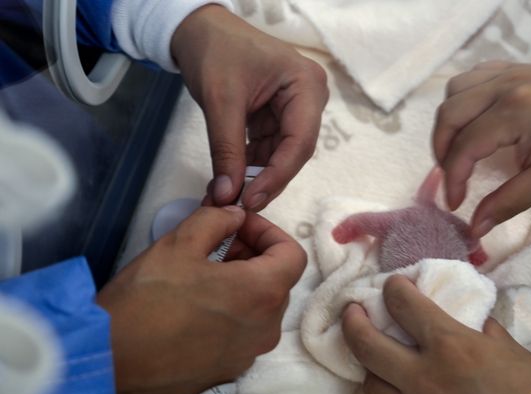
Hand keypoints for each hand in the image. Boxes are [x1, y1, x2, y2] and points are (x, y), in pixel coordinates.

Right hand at [97, 206, 306, 393]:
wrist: (108, 361)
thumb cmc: (145, 300)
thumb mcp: (179, 243)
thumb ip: (216, 221)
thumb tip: (236, 217)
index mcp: (262, 293)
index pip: (292, 254)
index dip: (268, 232)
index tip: (238, 226)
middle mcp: (267, 327)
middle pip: (277, 281)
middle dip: (253, 256)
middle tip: (216, 244)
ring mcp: (249, 353)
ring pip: (261, 307)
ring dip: (242, 284)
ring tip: (202, 274)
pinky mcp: (230, 370)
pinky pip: (243, 332)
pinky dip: (231, 312)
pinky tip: (195, 306)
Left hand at [171, 5, 328, 209]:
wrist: (199, 29)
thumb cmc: (215, 50)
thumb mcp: (220, 101)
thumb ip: (226, 150)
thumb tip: (227, 196)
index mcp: (306, 86)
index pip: (300, 142)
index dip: (277, 175)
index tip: (251, 200)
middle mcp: (308, 99)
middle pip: (293, 152)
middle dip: (266, 180)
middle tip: (239, 206)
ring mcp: (295, 109)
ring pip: (280, 155)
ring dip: (255, 177)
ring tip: (229, 198)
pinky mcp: (278, 117)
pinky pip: (268, 149)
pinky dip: (248, 166)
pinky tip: (230, 183)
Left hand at [341, 275, 530, 393]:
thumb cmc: (529, 387)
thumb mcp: (504, 344)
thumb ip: (474, 325)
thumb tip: (459, 313)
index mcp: (449, 345)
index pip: (403, 305)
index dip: (393, 289)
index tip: (393, 285)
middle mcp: (424, 378)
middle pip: (367, 344)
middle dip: (353, 321)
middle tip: (353, 311)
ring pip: (370, 386)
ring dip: (369, 366)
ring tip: (374, 356)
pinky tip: (397, 391)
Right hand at [433, 61, 530, 238]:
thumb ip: (507, 202)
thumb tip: (474, 229)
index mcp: (515, 112)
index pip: (465, 146)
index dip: (453, 179)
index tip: (456, 205)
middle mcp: (505, 85)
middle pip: (450, 113)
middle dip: (442, 150)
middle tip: (452, 178)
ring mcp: (510, 72)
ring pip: (456, 90)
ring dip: (450, 121)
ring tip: (459, 149)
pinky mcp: (516, 68)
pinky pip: (475, 77)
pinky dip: (465, 99)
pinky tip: (475, 121)